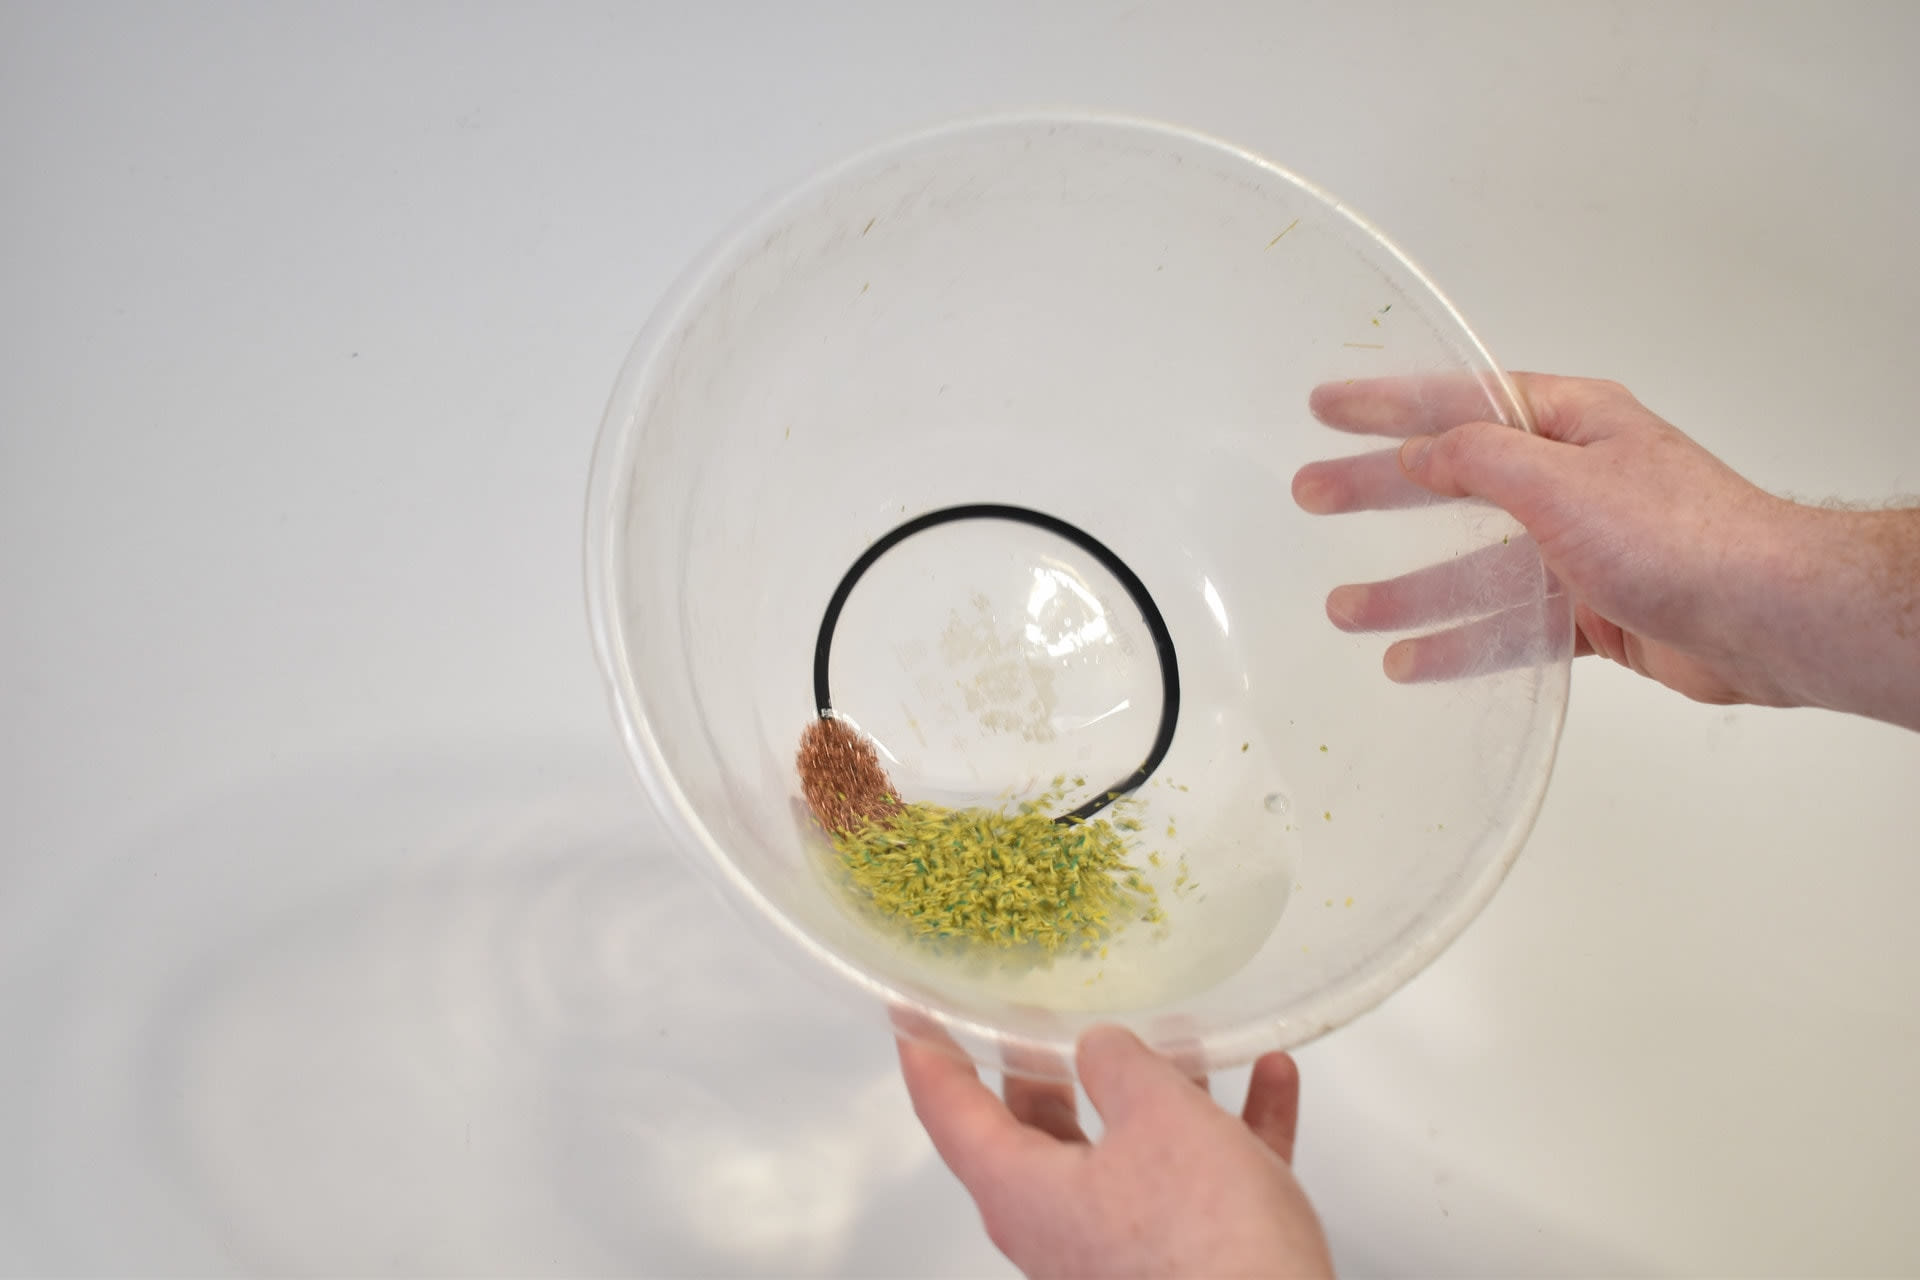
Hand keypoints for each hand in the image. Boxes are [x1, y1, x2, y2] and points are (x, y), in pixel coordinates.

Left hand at [897, 1026, 1332, 1278]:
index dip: (928, 1051)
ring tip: (1188, 1033)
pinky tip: (1272, 1079)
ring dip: (1162, 1089)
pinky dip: (1232, 1127)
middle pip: (1037, 1128)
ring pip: (1131, 1149)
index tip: (911, 1010)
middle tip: (1043, 1009)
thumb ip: (1120, 1064)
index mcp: (1022, 1189)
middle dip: (1048, 1065)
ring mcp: (1123, 1249)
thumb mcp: (1156, 1116)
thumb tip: (1102, 1046)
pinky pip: (1203, 1180)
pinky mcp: (1188, 1261)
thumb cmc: (1202, 1242)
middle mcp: (1059, 1224)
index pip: (949, 1110)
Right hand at [1293, 373, 1824, 708]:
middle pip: (1455, 481)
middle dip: (1380, 492)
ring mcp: (1583, 547)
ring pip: (1476, 566)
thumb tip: (1421, 453)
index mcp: (1572, 424)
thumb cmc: (1677, 535)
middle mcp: (1573, 478)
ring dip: (1410, 589)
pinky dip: (1463, 644)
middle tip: (1310, 496)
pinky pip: (1510, 625)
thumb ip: (1479, 461)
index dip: (1387, 404)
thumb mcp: (1561, 480)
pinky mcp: (1595, 611)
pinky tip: (1411, 665)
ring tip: (1343, 609)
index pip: (1460, 402)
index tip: (1324, 407)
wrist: (1766, 619)